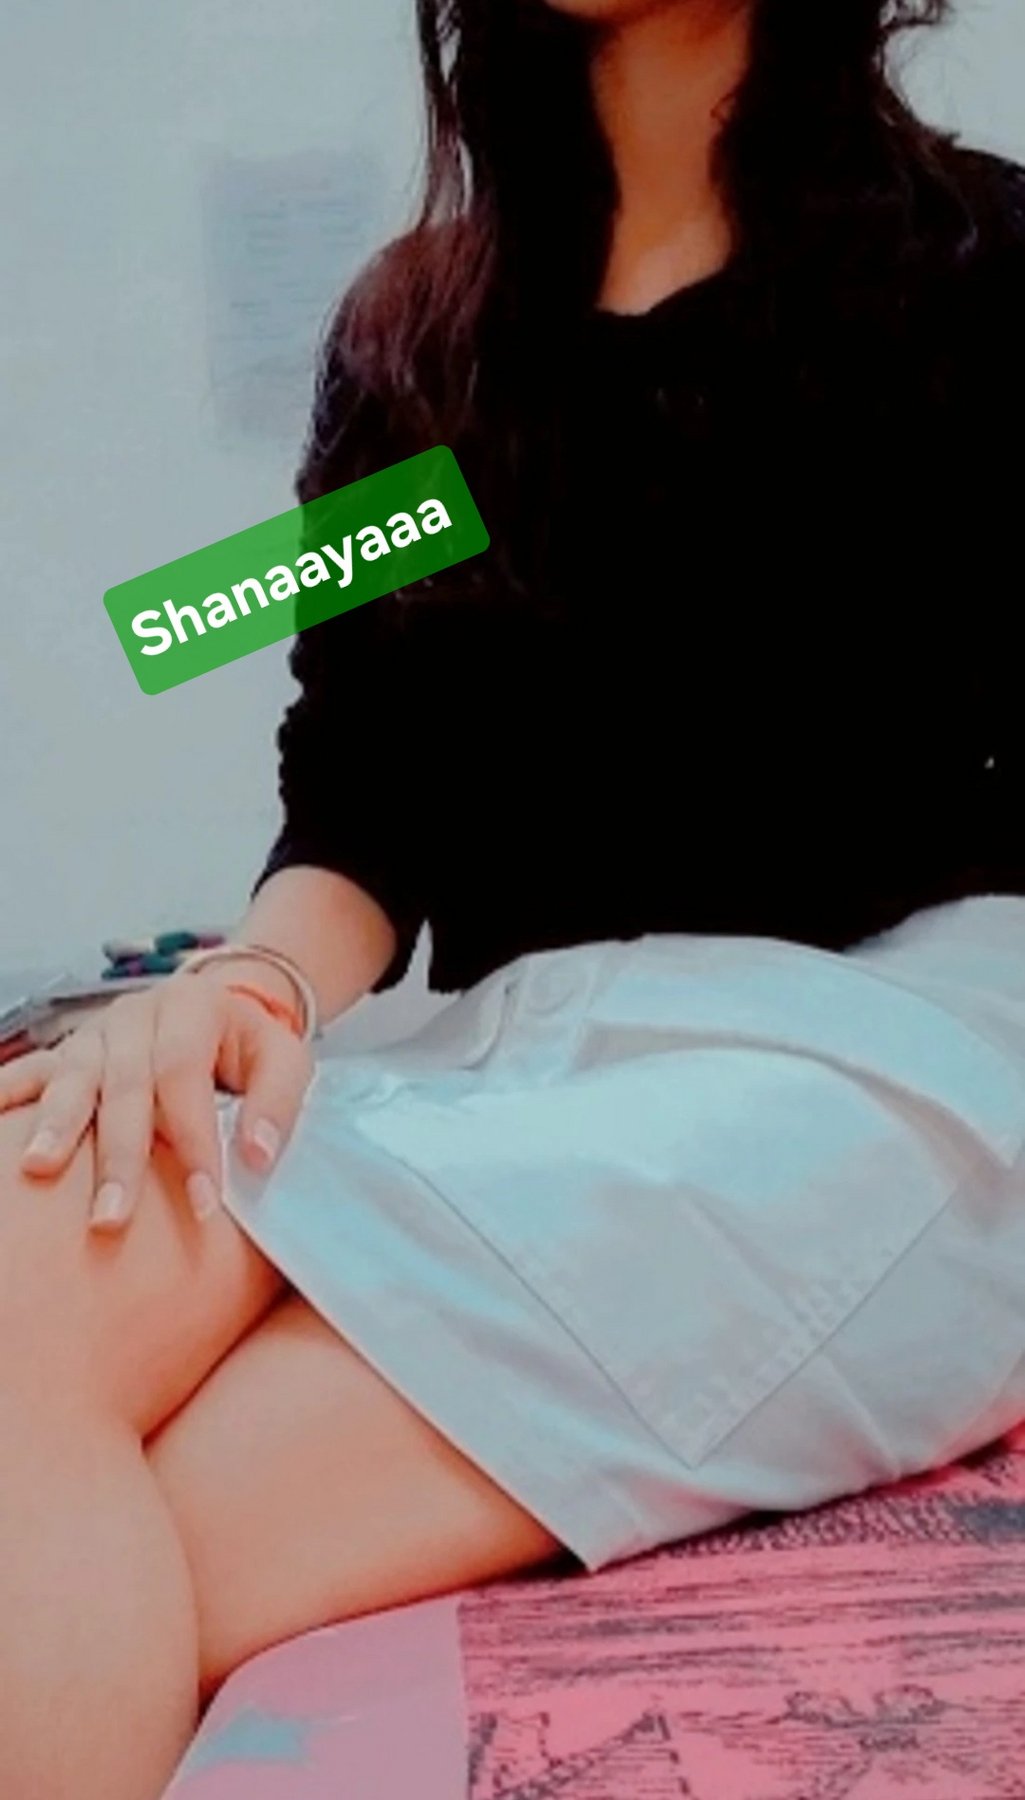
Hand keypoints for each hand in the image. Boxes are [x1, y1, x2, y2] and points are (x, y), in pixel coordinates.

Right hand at [0, 976, 313, 1232]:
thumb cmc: (251, 1044)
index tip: (204, 1202)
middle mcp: (137, 1015)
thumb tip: (255, 1159)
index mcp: (192, 1007)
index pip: (185, 1076)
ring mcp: (97, 1032)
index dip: (194, 1139)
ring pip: (73, 1077)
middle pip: (124, 1085)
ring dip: (55, 1124)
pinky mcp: (71, 1050)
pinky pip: (35, 1069)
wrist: (220, 1005)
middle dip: (118, 1157)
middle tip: (111, 1219)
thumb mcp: (287, 1060)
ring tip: (40, 1168)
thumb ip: (276, 1106)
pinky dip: (10, 1090)